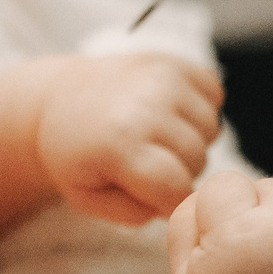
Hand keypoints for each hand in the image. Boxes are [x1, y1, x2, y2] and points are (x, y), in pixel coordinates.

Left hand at [37, 54, 222, 224]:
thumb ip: (135, 212)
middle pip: (198, 160)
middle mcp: (146, 104)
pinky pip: (214, 95)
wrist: (58, 99)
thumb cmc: (75, 154)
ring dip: (190, 140)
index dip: (171, 204)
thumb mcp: (88, 198)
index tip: (155, 199)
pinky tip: (168, 113)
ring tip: (156, 137)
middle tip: (147, 164)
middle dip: (180, 172)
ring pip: (211, 130)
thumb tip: (177, 203)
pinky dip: (198, 110)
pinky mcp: (174, 61)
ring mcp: (163, 77)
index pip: (177, 189)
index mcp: (119, 143)